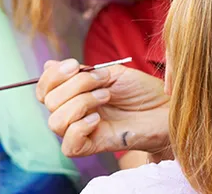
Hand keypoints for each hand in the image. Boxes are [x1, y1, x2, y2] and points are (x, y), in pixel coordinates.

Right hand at [36, 59, 169, 157]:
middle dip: (76, 85)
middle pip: (50, 102)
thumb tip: (48, 65)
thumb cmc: (142, 91)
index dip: (52, 76)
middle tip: (104, 82)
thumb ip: (81, 71)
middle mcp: (75, 112)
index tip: (74, 65)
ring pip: (56, 122)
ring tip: (107, 96)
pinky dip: (80, 128)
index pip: (45, 89)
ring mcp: (83, 130)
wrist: (165, 108)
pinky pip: (69, 145)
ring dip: (81, 103)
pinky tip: (98, 119)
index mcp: (75, 93)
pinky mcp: (93, 146)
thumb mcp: (111, 73)